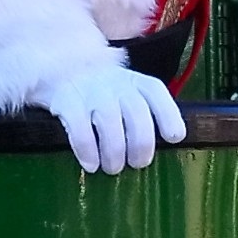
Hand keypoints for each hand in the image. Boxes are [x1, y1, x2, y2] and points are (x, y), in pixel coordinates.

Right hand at [53, 62, 183, 174]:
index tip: (174, 137)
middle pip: (136, 113)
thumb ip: (146, 111)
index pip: (155, 92)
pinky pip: (80, 129)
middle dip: (141, 144)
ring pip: (109, 122)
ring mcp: (91, 91)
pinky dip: (87, 150)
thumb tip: (171, 140)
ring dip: (114, 151)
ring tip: (113, 168)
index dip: (168, 115)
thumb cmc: (103, 91)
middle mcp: (116, 84)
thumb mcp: (127, 90)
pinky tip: (91, 164)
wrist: (62, 68)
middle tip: (138, 164)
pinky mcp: (68, 102)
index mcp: (135, 81)